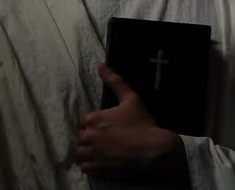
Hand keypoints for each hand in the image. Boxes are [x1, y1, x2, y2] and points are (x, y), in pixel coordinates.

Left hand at [76, 63, 189, 185]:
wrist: (154, 149)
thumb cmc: (143, 123)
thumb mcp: (131, 98)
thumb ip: (115, 81)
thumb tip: (100, 66)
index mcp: (95, 118)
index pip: (83, 120)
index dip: (93, 123)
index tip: (103, 126)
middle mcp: (90, 136)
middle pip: (80, 136)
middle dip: (89, 137)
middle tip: (103, 138)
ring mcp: (94, 153)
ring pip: (80, 152)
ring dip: (87, 151)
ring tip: (99, 151)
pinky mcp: (99, 168)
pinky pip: (85, 167)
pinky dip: (90, 165)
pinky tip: (100, 162)